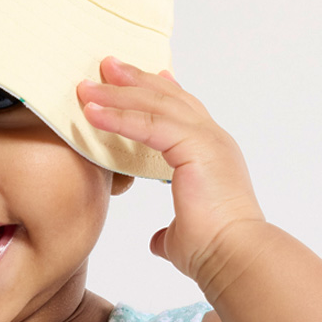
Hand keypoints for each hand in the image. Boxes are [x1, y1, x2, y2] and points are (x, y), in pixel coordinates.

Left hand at [77, 57, 265, 286]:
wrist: (233, 256)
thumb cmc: (213, 250)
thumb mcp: (182, 237)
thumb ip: (168, 231)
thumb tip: (159, 240)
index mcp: (212, 154)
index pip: (183, 112)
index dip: (159, 92)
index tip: (139, 78)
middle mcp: (213, 140)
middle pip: (168, 98)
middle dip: (134, 80)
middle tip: (105, 66)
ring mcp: (207, 140)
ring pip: (156, 105)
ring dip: (119, 93)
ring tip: (88, 85)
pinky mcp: (195, 148)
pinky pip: (149, 125)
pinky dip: (119, 118)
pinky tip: (93, 114)